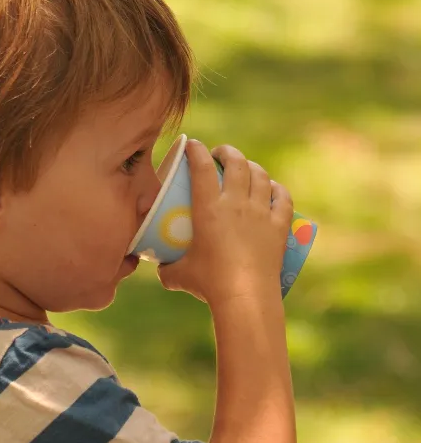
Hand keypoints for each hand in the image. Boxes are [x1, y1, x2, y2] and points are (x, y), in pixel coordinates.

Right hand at [157, 140, 293, 307]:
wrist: (245, 297)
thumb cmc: (208, 285)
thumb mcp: (178, 276)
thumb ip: (166, 268)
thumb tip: (159, 267)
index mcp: (209, 209)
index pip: (201, 167)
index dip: (196, 150)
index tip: (191, 145)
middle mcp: (237, 204)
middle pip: (236, 163)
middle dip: (227, 152)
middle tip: (220, 154)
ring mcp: (261, 213)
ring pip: (260, 176)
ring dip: (252, 166)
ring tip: (245, 167)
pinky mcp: (279, 227)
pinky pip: (283, 198)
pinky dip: (277, 189)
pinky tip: (272, 189)